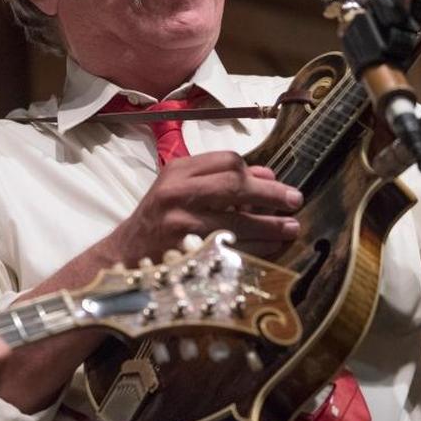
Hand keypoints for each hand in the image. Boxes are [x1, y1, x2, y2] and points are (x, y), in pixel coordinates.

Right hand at [110, 151, 301, 263]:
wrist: (125, 259)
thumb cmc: (159, 220)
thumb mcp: (181, 190)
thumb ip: (220, 179)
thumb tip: (269, 175)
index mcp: (177, 172)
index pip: (227, 161)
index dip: (255, 171)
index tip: (273, 181)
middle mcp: (178, 194)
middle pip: (236, 185)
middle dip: (272, 194)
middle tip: (295, 200)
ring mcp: (182, 225)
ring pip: (240, 220)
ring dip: (271, 225)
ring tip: (291, 227)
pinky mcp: (189, 254)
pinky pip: (234, 248)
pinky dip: (258, 248)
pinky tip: (272, 248)